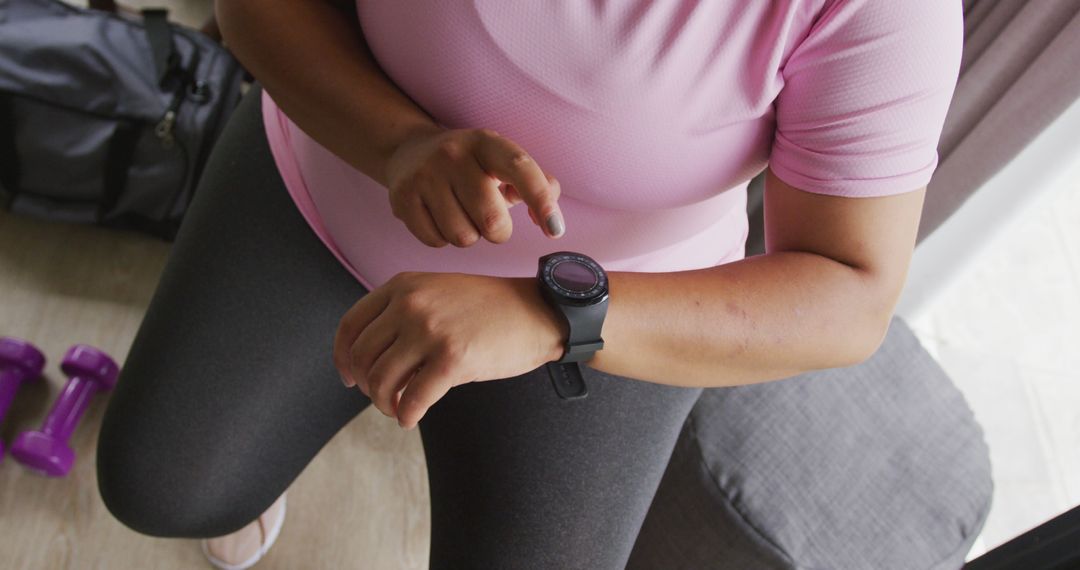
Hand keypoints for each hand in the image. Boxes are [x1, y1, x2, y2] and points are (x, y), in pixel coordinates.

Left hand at [332, 272, 567, 428]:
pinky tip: (412, 417)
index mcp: (403, 286)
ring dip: (385, 404)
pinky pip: (412, 399)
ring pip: (382, 381)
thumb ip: (404, 312)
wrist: (538, 312)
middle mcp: (411, 304)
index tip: (349, 377)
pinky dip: (407, 415)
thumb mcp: (438, 293)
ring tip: (399, 409)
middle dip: (367, 386)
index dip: (343, 358)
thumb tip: (372, 358)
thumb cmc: (490, 309)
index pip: (350, 326)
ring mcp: (430, 331)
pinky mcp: (452, 359)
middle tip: (383, 398)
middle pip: (362, 357)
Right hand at [384, 127, 564, 247]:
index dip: (541, 201)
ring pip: (463, 237)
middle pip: (491, 220)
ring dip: (469, 235)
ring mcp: (424, 176)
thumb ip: (536, 184)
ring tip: (461, 214)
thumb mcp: (502, 162)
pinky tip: (439, 217)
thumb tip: (551, 222)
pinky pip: (436, 241)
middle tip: (491, 220)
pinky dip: (443, 238)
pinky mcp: (402, 198)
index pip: (520, 168)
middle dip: (499, 232)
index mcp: (486, 142)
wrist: (409, 152)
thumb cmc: (471, 166)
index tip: (555, 231)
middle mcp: (453, 154)